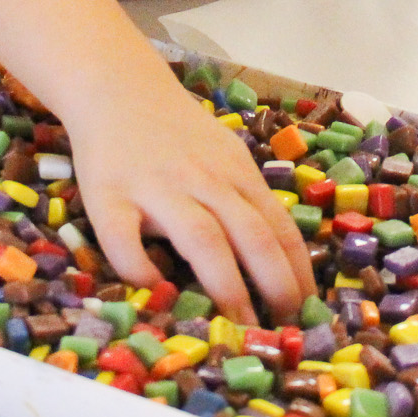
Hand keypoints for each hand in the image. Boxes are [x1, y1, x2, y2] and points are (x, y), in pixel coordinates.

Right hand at [67, 73, 315, 324]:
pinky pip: (125, 240)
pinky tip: (155, 293)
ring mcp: (156, 187)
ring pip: (201, 240)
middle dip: (274, 286)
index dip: (298, 271)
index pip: (278, 226)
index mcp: (235, 172)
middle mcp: (203, 179)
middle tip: (284, 330)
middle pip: (250, 235)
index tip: (308, 309)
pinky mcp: (108, 195)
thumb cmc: (176, 130)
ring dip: (226, 288)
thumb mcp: (224, 153)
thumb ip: (244, 196)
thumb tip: (277, 256)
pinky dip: (140, 271)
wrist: (116, 86)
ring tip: (239, 327)